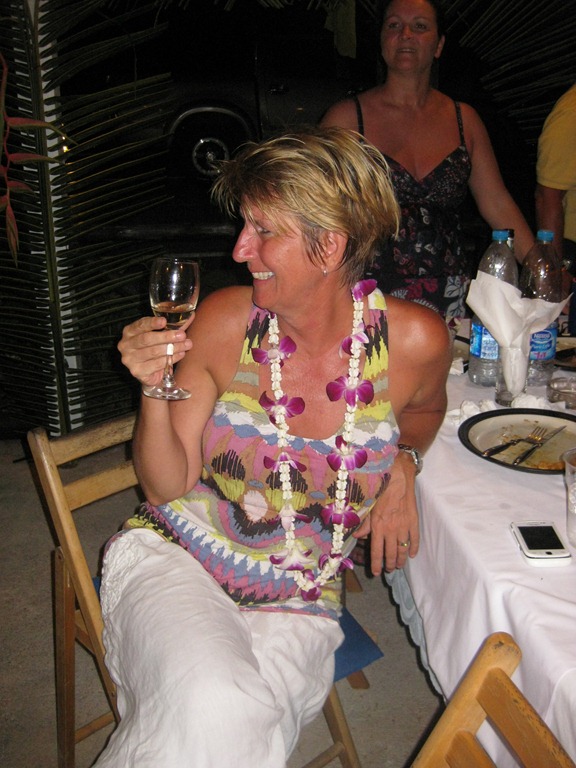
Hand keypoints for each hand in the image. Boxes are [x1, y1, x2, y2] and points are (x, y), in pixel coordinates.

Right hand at [117, 316, 193, 388]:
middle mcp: (125, 345)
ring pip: (153, 352)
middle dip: (166, 336)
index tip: (164, 321)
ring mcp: (130, 360)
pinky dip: (171, 359)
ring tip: (186, 345)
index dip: (152, 323)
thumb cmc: (155, 350)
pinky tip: (180, 354)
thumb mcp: (161, 336)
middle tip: (182, 335)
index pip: (140, 325)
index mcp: (129, 332)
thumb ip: (172, 327)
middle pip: (147, 339)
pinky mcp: (137, 372)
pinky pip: (156, 364)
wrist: (150, 374)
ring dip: (172, 348)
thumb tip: (191, 316)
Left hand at [353, 453, 418, 574]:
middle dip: (389, 564)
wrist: (397, 477)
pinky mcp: (413, 521)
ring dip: (401, 560)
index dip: (377, 564)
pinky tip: (412, 554)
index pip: (377, 551)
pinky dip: (414, 548)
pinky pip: (415, 539)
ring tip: (399, 565)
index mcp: (378, 527)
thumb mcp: (368, 507)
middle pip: (391, 553)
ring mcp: (404, 527)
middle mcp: (391, 529)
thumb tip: (357, 536)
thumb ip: (364, 524)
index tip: (376, 572)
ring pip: (403, 549)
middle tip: (389, 570)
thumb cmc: (380, 489)